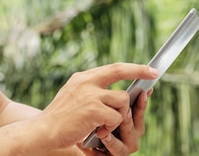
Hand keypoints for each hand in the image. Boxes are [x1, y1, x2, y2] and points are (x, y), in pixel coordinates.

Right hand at [36, 63, 156, 150]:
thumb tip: (116, 90)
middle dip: (139, 71)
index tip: (148, 69)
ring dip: (119, 114)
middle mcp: (87, 81)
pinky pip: (116, 117)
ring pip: (122, 99)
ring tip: (104, 123)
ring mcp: (90, 94)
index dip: (132, 68)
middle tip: (154, 75)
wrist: (44, 130)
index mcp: (83, 78)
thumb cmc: (60, 117)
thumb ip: (91, 89)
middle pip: (120, 70)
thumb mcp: (74, 95)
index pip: (113, 67)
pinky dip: (111, 127)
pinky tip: (99, 130)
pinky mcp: (93, 109)